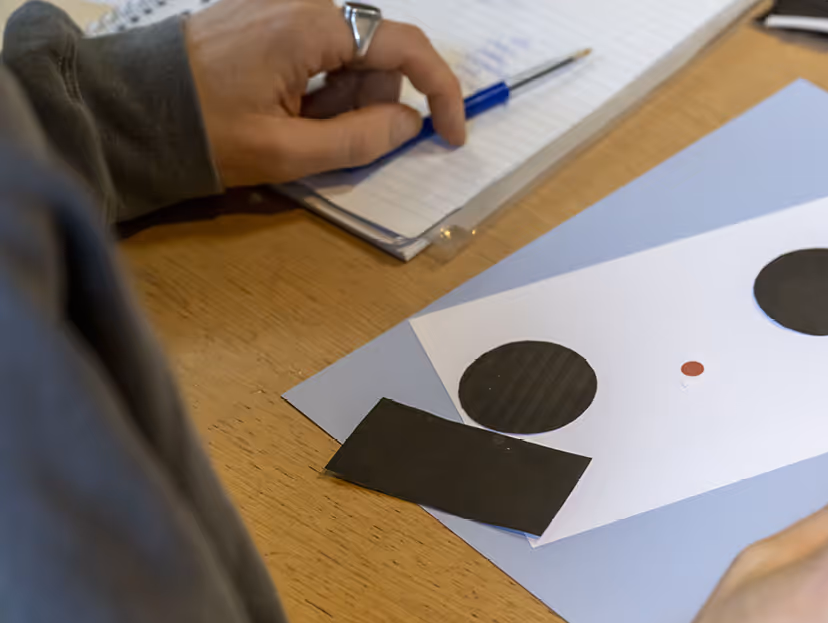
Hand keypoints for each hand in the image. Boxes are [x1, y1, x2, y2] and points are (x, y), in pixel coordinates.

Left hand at [185, 0, 465, 185]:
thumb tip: (409, 123)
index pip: (406, 47)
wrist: (127, 110)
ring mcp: (282, 7)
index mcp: (311, 28)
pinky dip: (319, 88)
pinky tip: (284, 112)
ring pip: (351, 55)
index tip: (450, 136)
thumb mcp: (288, 153)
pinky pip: (319, 50)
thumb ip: (360, 140)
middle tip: (330, 143)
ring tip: (295, 129)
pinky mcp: (265, 18)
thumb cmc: (202, 132)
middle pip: (379, 54)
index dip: (441, 92)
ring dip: (343, 100)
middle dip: (373, 104)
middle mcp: (303, 4)